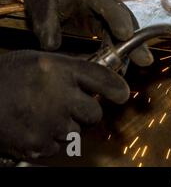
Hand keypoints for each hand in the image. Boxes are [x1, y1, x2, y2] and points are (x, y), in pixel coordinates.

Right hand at [0, 50, 129, 158]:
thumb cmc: (6, 78)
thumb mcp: (39, 61)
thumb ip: (70, 69)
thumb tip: (100, 77)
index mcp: (58, 70)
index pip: (102, 79)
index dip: (116, 88)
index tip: (121, 94)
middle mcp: (57, 96)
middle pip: (94, 112)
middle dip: (86, 111)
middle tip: (68, 105)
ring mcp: (48, 124)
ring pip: (78, 131)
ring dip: (67, 126)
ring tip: (43, 115)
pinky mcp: (38, 146)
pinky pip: (60, 147)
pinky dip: (51, 141)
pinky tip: (35, 127)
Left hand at [23, 0, 152, 66]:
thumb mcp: (39, 1)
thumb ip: (45, 22)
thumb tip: (51, 46)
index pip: (108, 2)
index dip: (118, 18)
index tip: (125, 34)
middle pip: (125, 19)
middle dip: (135, 39)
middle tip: (145, 59)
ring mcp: (108, 11)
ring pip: (125, 29)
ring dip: (131, 48)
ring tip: (138, 65)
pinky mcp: (106, 22)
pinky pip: (116, 37)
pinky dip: (119, 50)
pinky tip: (120, 66)